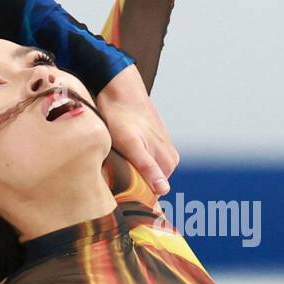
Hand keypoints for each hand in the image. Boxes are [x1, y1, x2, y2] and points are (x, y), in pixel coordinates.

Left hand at [95, 63, 178, 195]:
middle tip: (112, 171)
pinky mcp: (155, 142)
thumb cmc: (121, 116)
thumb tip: (164, 189)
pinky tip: (120, 151)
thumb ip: (148, 167)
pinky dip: (131, 160)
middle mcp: (170, 158)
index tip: (117, 188)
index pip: (153, 194)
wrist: (119, 89)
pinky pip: (144, 160)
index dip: (133, 194)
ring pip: (145, 172)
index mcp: (168, 163)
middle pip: (149, 184)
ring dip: (130, 171)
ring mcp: (163, 149)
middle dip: (131, 182)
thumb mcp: (130, 144)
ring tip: (115, 159)